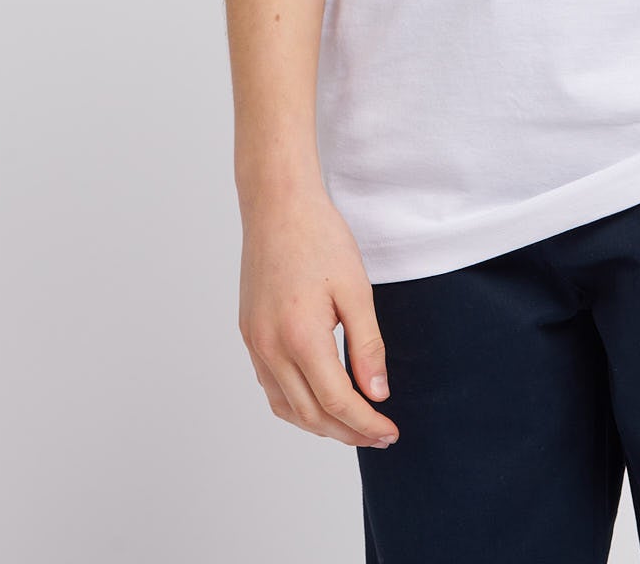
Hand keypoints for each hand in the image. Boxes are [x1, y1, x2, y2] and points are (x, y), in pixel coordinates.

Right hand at [238, 183, 399, 449]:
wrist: (278, 205)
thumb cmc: (320, 238)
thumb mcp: (356, 290)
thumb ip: (367, 346)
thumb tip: (377, 394)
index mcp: (300, 337)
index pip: (337, 402)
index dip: (366, 424)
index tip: (390, 432)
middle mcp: (270, 348)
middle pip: (310, 414)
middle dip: (348, 432)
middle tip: (379, 434)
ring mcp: (255, 343)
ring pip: (286, 407)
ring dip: (320, 424)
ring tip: (353, 423)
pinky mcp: (249, 334)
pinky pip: (271, 387)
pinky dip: (296, 404)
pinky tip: (318, 398)